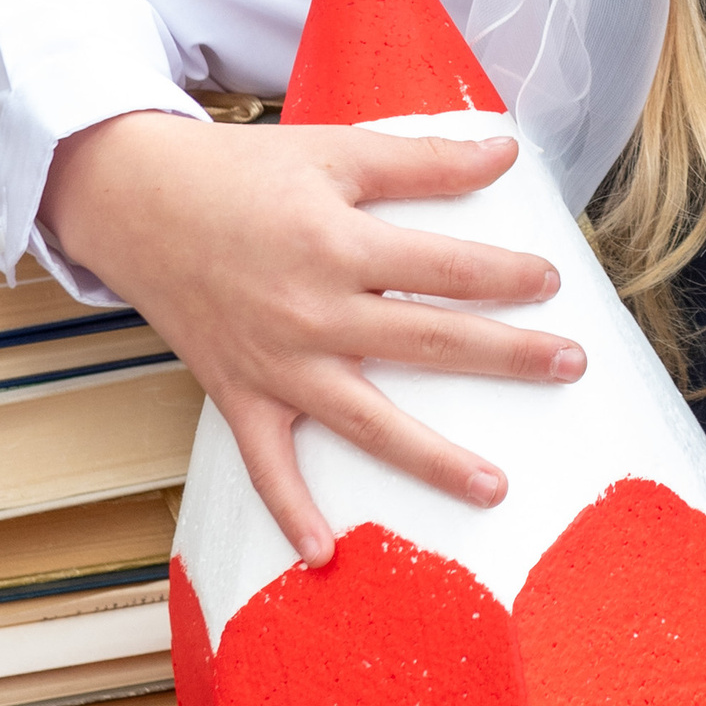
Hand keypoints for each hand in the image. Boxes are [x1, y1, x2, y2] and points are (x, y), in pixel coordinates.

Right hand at [40, 111, 586, 568]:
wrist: (135, 201)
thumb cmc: (241, 172)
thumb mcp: (334, 150)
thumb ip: (424, 160)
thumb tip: (506, 151)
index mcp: (339, 244)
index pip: (444, 267)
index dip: (504, 275)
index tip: (552, 283)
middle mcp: (313, 312)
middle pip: (427, 341)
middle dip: (506, 355)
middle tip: (571, 366)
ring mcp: (276, 363)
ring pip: (367, 421)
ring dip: (432, 459)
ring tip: (496, 488)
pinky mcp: (239, 394)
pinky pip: (267, 465)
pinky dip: (291, 511)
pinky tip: (325, 555)